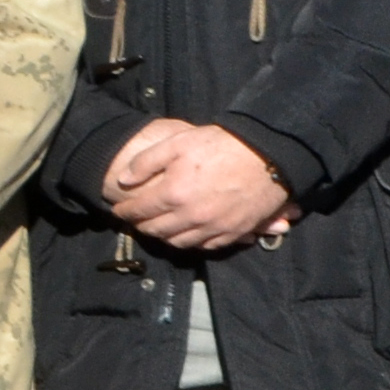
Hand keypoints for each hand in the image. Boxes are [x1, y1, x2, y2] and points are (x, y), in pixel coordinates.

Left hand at [102, 119, 295, 254]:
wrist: (269, 153)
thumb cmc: (222, 144)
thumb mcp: (177, 143)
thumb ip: (145, 162)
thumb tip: (123, 180)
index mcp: (174, 193)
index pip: (139, 211)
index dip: (125, 211)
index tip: (119, 209)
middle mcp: (192, 216)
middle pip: (157, 230)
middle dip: (141, 226)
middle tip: (136, 221)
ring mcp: (215, 227)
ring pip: (180, 243)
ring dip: (165, 237)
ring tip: (159, 228)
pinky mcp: (235, 232)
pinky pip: (207, 246)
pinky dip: (193, 243)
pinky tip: (188, 234)